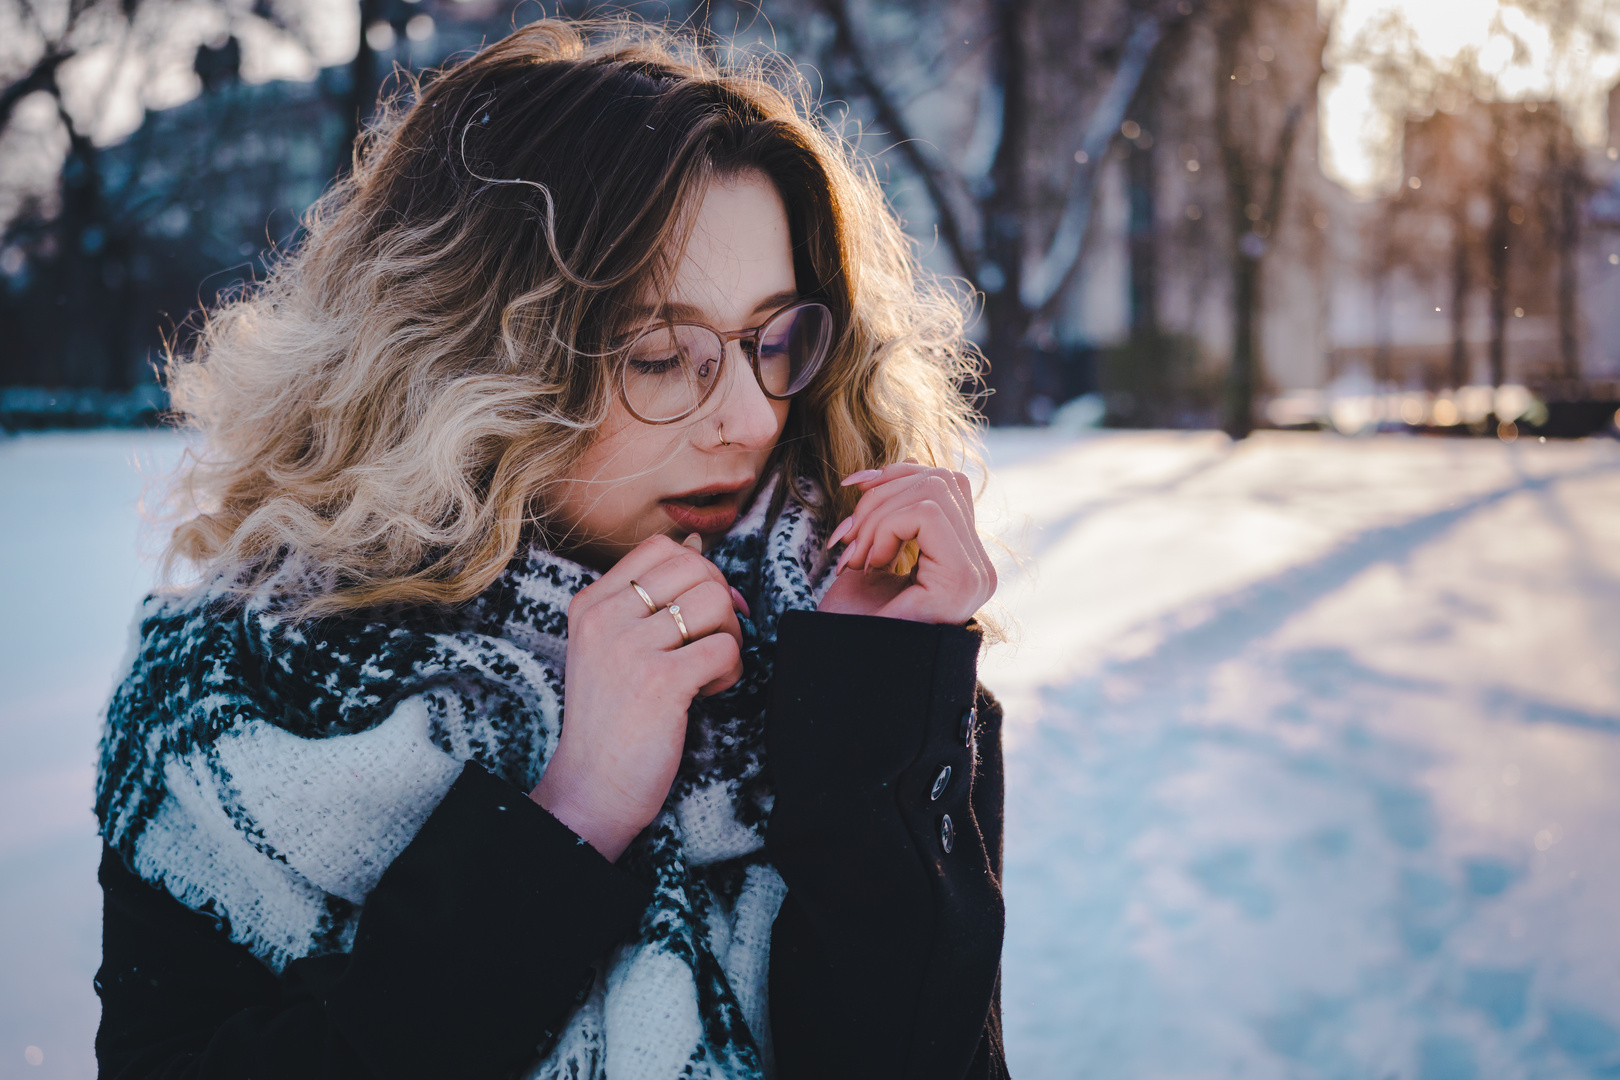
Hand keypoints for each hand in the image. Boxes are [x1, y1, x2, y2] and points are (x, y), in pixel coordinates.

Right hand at [531, 533, 745, 860]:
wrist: (591, 786)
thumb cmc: (613, 717)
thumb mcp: (612, 645)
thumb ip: (647, 596)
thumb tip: (695, 542)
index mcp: (591, 603)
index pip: (662, 548)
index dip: (699, 571)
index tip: (699, 612)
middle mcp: (604, 618)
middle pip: (696, 568)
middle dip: (721, 603)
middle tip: (711, 643)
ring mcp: (629, 648)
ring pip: (716, 602)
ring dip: (729, 637)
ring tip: (707, 670)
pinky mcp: (660, 682)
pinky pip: (725, 648)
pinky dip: (731, 671)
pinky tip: (707, 692)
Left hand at [817, 461, 995, 623]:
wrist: (844, 670)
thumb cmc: (855, 622)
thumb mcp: (874, 551)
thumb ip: (896, 510)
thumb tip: (904, 462)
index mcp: (963, 557)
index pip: (946, 482)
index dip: (895, 476)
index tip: (853, 497)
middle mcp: (980, 566)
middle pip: (939, 479)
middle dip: (880, 498)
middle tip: (850, 543)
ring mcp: (977, 574)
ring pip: (932, 490)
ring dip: (878, 516)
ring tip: (859, 556)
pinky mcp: (962, 580)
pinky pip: (926, 512)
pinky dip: (885, 527)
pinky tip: (871, 563)